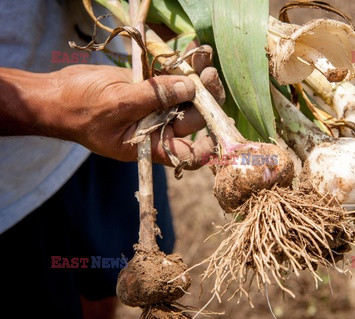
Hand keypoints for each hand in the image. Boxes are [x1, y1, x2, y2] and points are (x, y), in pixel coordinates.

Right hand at [41, 45, 222, 166]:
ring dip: (199, 78)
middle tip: (210, 76)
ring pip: (187, 95)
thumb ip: (153, 98)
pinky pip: (172, 78)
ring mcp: (155, 107)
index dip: (207, 147)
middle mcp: (158, 128)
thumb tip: (189, 88)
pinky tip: (196, 49)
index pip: (188, 154)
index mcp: (151, 145)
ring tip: (206, 58)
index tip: (219, 128)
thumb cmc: (79, 109)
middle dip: (205, 98)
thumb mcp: (117, 105)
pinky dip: (183, 65)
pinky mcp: (150, 88)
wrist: (57, 93)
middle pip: (193, 118)